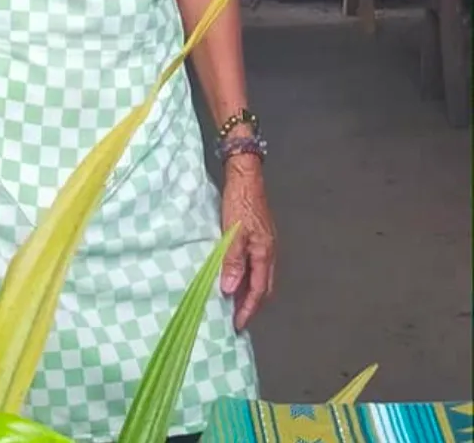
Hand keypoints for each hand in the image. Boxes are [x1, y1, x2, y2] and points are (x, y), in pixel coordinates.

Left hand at [220, 158, 274, 331]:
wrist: (246, 176)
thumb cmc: (239, 202)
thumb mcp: (232, 233)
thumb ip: (232, 261)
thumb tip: (230, 289)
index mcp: (265, 253)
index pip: (258, 290)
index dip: (248, 309)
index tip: (238, 324)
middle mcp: (270, 252)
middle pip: (263, 287)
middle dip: (251, 305)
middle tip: (236, 318)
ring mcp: (266, 244)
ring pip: (261, 277)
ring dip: (249, 292)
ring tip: (234, 302)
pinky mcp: (260, 237)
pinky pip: (257, 265)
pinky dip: (248, 277)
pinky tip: (237, 277)